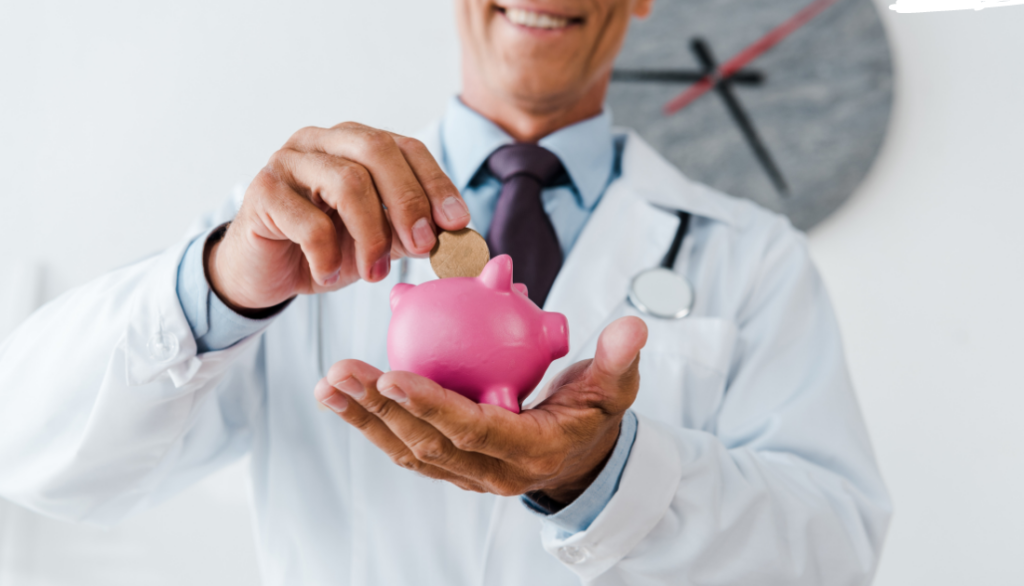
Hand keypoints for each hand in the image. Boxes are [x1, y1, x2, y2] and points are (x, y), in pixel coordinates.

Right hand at [209, 123, 471, 310]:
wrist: (266, 272)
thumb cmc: (326, 249)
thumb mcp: (380, 241)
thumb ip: (413, 232)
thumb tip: (459, 236)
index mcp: (356, 143)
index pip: (407, 148)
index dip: (436, 183)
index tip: (457, 223)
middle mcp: (322, 141)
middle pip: (377, 151)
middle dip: (409, 201)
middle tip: (424, 247)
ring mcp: (288, 161)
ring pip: (346, 182)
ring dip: (371, 234)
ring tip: (375, 273)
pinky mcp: (262, 192)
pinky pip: (308, 221)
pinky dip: (328, 255)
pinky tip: (330, 274)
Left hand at [314, 317, 647, 503]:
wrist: (582, 458)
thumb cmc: (595, 415)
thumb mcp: (615, 389)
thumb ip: (620, 360)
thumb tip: (632, 326)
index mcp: (530, 451)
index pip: (473, 430)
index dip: (432, 406)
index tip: (393, 373)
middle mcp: (491, 471)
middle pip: (426, 443)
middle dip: (379, 409)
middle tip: (341, 372)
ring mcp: (468, 472)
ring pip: (407, 450)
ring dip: (364, 418)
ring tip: (329, 384)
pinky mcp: (452, 465)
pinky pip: (407, 446)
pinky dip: (373, 423)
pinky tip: (344, 396)